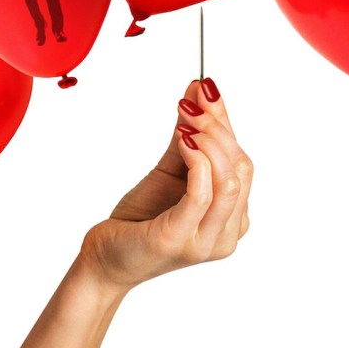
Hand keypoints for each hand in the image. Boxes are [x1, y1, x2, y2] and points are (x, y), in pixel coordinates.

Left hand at [79, 78, 251, 291]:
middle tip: (193, 101)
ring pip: (228, 182)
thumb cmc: (141, 218)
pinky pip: (202, 196)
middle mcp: (226, 235)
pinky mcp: (178, 241)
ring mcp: (205, 242)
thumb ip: (188, 135)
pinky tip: (183, 142)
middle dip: (218, 128)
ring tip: (186, 120)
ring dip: (208, 141)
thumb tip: (198, 91)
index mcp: (232, 219)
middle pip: (240, 169)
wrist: (106, 258)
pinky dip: (197, 162)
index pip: (242, 163)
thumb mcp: (170, 170)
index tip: (206, 89)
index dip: (226, 124)